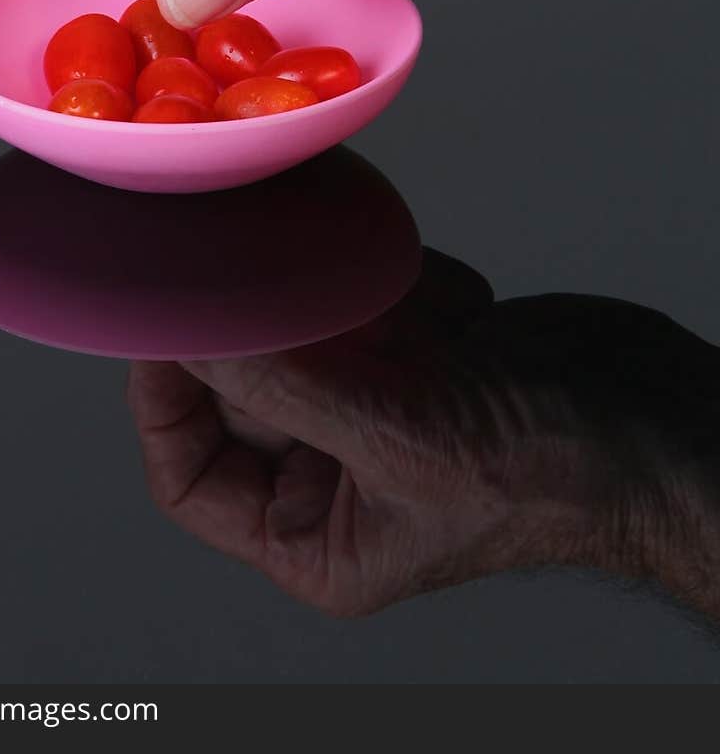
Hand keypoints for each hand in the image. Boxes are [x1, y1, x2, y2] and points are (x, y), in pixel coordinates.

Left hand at [128, 251, 719, 617]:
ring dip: (343, 307)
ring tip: (409, 319)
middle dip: (265, 333)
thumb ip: (283, 384)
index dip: (164, 399)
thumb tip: (186, 333)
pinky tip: (455, 315)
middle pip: (236, 390)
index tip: (164, 323)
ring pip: (297, 334)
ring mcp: (367, 407)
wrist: (647, 417)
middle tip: (269, 274)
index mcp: (312, 536)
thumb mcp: (397, 436)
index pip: (189, 474)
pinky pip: (355, 301)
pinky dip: (390, 288)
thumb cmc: (546, 471)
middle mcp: (328, 474)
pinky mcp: (404, 354)